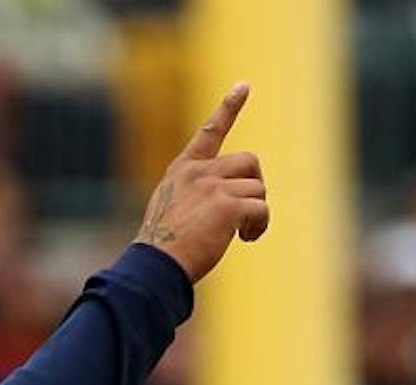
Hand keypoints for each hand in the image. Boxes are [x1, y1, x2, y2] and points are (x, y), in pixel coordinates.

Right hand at [136, 84, 270, 283]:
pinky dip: (259, 226)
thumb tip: (232, 202)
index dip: (228, 108)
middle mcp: (199, 172)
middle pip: (248, 163)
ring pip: (257, 189)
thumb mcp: (172, 211)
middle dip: (254, 185)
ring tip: (241, 233)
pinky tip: (245, 238)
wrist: (154, 266)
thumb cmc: (162, 248)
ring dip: (255, 212)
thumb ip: (198, 196)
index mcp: (183, 171)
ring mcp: (213, 186)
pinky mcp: (227, 205)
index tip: (243, 86)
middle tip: (247, 211)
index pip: (209, 132)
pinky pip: (260, 209)